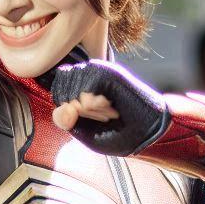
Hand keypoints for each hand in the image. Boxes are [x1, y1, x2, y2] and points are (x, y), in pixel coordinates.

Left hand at [51, 59, 166, 154]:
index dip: (67, 112)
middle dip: (77, 112)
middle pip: (60, 94)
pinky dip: (97, 107)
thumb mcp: (83, 132)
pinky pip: (85, 94)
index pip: (55, 92)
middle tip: (102, 115)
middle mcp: (87, 73)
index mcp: (79, 83)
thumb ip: (64, 121)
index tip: (90, 118)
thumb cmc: (120, 132)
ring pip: (71, 94)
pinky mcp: (108, 73)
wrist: (150, 133)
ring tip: (110, 111)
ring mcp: (98, 70)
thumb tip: (60, 109)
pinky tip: (113, 107)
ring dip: (90, 111)